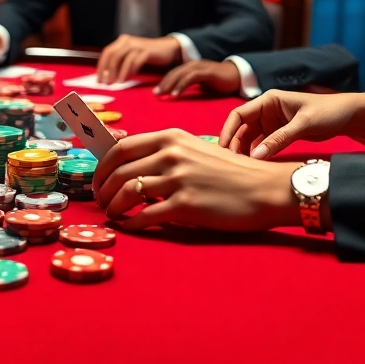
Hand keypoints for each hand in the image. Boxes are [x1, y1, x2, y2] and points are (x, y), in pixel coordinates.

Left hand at [91, 129, 298, 231]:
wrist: (265, 188)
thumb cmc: (231, 172)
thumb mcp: (196, 149)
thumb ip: (166, 152)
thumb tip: (131, 166)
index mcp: (171, 137)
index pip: (120, 148)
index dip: (102, 167)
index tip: (99, 181)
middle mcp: (172, 154)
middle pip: (118, 171)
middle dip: (103, 190)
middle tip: (101, 202)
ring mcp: (178, 179)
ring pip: (127, 192)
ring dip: (113, 207)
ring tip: (113, 215)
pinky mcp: (186, 205)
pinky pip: (146, 216)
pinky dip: (132, 223)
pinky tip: (130, 226)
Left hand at [96, 34, 182, 83]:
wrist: (167, 49)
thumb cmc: (146, 54)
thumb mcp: (131, 55)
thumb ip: (120, 61)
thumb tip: (106, 75)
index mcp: (122, 41)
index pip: (107, 52)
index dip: (101, 66)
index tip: (98, 79)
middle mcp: (128, 41)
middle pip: (113, 55)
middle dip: (108, 70)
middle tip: (106, 83)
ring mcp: (138, 45)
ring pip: (124, 59)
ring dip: (119, 73)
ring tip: (118, 83)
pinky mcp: (147, 50)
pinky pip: (136, 61)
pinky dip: (131, 71)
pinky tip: (130, 78)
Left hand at [154, 59, 240, 96]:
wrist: (237, 76)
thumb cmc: (219, 82)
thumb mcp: (202, 84)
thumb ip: (191, 86)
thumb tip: (178, 94)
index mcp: (191, 67)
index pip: (173, 73)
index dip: (164, 82)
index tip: (156, 93)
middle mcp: (193, 64)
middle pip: (174, 73)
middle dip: (163, 84)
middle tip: (155, 95)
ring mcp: (200, 67)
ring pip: (180, 74)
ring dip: (170, 85)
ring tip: (162, 95)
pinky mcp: (207, 72)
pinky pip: (190, 78)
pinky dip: (181, 86)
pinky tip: (175, 95)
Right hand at [221, 90, 359, 158]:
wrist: (348, 116)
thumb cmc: (327, 112)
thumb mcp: (303, 124)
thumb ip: (279, 139)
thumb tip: (255, 156)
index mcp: (268, 101)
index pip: (239, 115)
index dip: (228, 131)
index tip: (222, 149)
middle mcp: (267, 111)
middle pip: (242, 129)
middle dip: (235, 145)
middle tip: (232, 164)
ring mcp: (273, 124)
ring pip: (251, 139)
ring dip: (246, 152)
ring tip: (242, 169)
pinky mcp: (280, 135)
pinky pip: (263, 145)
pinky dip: (259, 155)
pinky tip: (256, 167)